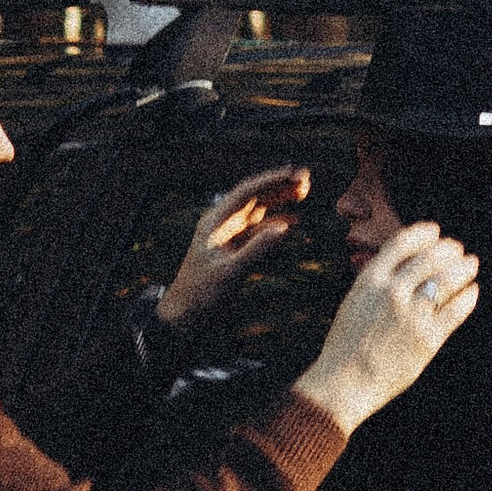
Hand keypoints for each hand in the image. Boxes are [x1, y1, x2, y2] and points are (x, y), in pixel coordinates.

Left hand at [155, 164, 308, 325]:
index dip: (270, 180)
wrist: (186, 316)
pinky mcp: (236, 250)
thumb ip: (257, 249)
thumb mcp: (230, 272)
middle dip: (279, 187)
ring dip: (280, 202)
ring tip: (303, 192)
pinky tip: (293, 220)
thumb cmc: (201, 294)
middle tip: (305, 179)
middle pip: (254, 197)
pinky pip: (260, 231)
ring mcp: (230, 236)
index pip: (245, 192)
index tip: (293, 174)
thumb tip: (284, 227)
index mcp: (216, 222)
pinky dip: (276, 224)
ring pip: (259, 212)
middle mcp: (223, 224)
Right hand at [294, 220, 478, 436]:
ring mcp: (411, 315)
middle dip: (449, 250)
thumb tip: (407, 267)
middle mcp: (392, 292)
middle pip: (430, 258)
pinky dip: (467, 297)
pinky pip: (456, 310)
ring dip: (463, 269)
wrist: (343, 383)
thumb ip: (378, 284)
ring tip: (470, 265)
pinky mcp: (427, 338)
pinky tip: (471, 291)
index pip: (402, 243)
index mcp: (370, 280)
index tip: (435, 231)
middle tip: (458, 250)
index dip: (423, 234)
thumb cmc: (347, 346)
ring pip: (447, 280)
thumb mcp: (354, 303)